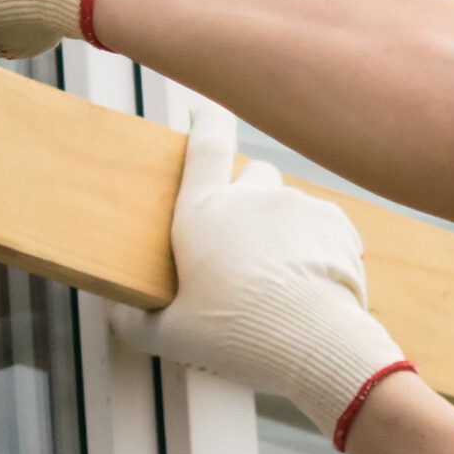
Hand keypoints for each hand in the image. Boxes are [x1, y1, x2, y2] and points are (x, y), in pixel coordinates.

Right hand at [111, 107, 412, 446]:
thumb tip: (116, 313)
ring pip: (288, 203)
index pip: (205, 147)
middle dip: (248, 199)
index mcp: (202, 212)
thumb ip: (136, 321)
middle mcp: (251, 196)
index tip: (211, 109)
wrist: (314, 344)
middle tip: (244, 245)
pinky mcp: (337, 224)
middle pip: (251, 175)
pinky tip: (313, 285)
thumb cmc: (236, 338)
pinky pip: (324, 226)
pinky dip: (319, 247)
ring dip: (284, 229)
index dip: (207, 123)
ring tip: (282, 281)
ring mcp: (298, 205)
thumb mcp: (170, 337)